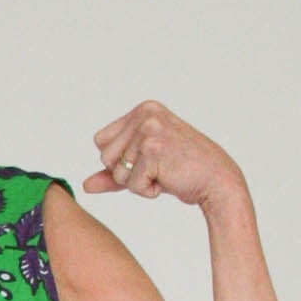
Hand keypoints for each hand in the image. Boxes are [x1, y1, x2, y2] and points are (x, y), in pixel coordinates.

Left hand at [84, 99, 242, 208]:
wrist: (215, 180)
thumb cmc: (182, 171)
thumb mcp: (144, 167)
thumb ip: (114, 174)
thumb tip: (85, 186)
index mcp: (143, 110)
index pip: (101, 142)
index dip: (118, 160)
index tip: (146, 161)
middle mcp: (146, 114)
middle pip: (104, 156)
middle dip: (126, 173)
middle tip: (156, 169)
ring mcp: (150, 130)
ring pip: (116, 171)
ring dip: (137, 183)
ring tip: (163, 174)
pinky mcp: (154, 149)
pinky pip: (130, 184)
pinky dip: (147, 190)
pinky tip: (168, 181)